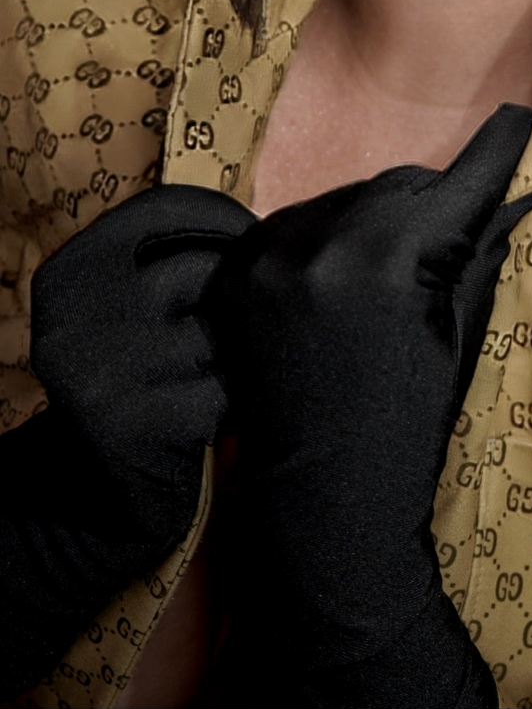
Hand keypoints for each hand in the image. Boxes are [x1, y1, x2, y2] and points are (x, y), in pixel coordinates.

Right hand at [0, 182, 255, 697]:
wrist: (88, 503)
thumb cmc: (138, 385)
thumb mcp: (130, 311)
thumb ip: (178, 261)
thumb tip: (277, 225)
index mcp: (76, 267)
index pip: (172, 205)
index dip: (228, 221)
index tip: (255, 245)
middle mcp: (78, 308)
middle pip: (208, 267)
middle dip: (242, 299)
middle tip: (248, 331)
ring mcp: (104, 366)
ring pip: (225, 331)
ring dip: (245, 357)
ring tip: (231, 380)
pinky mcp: (137, 423)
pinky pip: (229, 389)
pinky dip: (241, 404)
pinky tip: (225, 420)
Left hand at [212, 104, 531, 707]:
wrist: (320, 507)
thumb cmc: (412, 428)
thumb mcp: (461, 334)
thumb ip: (479, 248)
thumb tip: (513, 180)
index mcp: (386, 261)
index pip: (455, 182)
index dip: (496, 151)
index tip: (521, 117)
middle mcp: (318, 243)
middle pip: (398, 185)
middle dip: (431, 205)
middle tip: (451, 238)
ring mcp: (266, 256)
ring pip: (348, 200)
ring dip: (377, 221)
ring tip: (390, 277)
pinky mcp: (235, 273)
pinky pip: (298, 224)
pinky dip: (327, 239)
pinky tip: (343, 281)